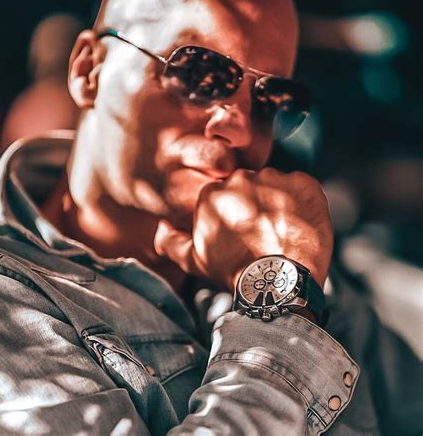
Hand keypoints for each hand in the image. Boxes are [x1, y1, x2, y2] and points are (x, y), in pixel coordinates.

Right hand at [154, 168, 332, 290]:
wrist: (277, 285)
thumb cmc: (235, 272)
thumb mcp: (194, 260)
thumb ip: (170, 240)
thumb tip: (161, 226)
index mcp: (212, 192)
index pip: (225, 194)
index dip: (236, 212)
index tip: (244, 231)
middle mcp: (240, 178)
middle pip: (249, 186)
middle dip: (255, 204)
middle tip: (263, 232)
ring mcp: (274, 179)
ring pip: (274, 185)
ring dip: (278, 202)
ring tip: (282, 230)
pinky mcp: (303, 183)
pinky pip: (301, 185)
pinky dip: (302, 201)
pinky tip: (298, 223)